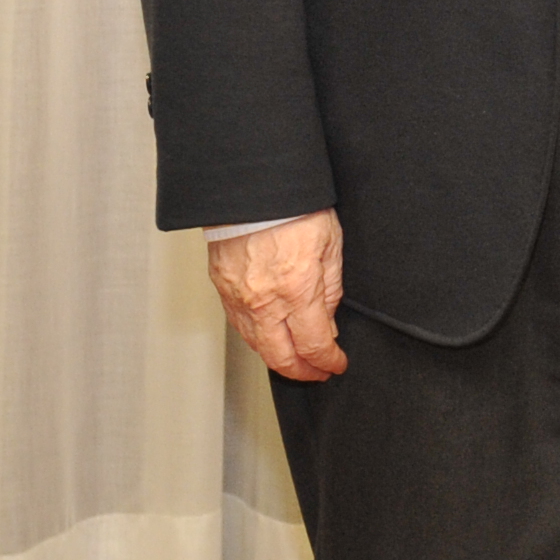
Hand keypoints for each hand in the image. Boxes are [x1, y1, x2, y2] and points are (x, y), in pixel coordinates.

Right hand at [209, 211, 349, 380]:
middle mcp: (264, 301)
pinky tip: (270, 336)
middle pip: (282, 358)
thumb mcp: (330, 246)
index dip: (328, 362)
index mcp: (296, 289)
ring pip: (257, 346)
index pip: (314, 345)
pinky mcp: (222, 288)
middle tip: (318, 372)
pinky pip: (239, 325)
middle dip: (303, 372)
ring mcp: (239, 297)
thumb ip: (330, 290)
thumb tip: (328, 324)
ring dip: (279, 358)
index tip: (336, 364)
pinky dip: (257, 338)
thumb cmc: (293, 207)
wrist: (253, 186)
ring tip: (297, 358)